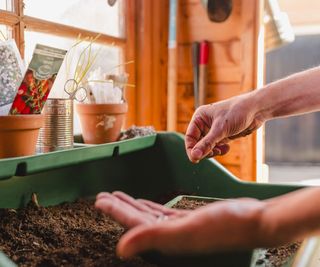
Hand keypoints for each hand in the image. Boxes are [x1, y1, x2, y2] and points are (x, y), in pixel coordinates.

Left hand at [95, 191, 265, 257]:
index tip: (99, 199)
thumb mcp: (186, 231)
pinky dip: (150, 206)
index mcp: (165, 239)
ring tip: (119, 196)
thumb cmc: (225, 226)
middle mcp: (169, 236)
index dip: (114, 211)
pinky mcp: (188, 221)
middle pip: (136, 219)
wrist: (253, 221)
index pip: (133, 222)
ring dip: (132, 204)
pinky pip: (163, 212)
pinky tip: (145, 201)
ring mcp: (179, 228)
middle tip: (102, 195)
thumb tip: (120, 248)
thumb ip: (152, 238)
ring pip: (147, 215)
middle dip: (118, 206)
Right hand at [185, 93, 264, 162]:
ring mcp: (213, 130)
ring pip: (206, 147)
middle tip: (213, 153)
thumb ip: (207, 144)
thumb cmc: (238, 112)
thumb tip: (194, 156)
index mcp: (200, 117)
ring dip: (212, 151)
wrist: (257, 110)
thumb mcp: (220, 129)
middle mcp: (204, 124)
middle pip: (197, 144)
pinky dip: (220, 150)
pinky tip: (227, 148)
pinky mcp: (222, 135)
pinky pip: (216, 147)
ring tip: (221, 150)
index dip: (191, 149)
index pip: (189, 137)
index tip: (195, 159)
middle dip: (204, 150)